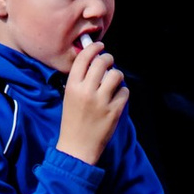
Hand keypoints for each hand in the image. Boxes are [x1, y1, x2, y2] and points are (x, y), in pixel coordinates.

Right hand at [56, 35, 128, 166]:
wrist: (77, 148)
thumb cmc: (72, 121)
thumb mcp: (69, 97)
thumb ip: (80, 80)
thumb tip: (95, 61)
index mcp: (72, 86)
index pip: (84, 58)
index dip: (93, 47)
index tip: (99, 46)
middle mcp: (87, 91)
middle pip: (102, 62)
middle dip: (108, 58)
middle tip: (109, 61)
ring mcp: (101, 102)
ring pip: (116, 75)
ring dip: (117, 75)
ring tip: (114, 81)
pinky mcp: (114, 111)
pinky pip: (124, 92)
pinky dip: (122, 92)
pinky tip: (117, 97)